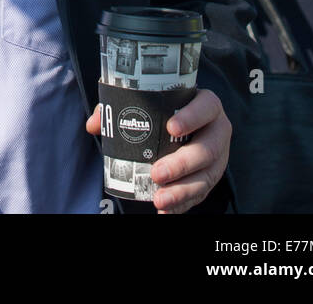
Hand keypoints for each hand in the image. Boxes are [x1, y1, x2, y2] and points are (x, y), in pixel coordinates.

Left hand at [86, 88, 230, 213]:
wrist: (191, 123)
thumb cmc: (168, 108)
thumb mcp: (151, 100)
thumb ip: (122, 105)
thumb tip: (94, 124)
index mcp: (207, 105)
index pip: (206, 107)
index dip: (192, 117)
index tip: (171, 127)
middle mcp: (217, 131)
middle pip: (207, 149)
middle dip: (182, 164)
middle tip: (156, 172)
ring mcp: (218, 158)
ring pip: (206, 177)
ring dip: (182, 192)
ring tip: (159, 199)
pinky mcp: (211, 177)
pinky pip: (200, 194)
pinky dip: (182, 205)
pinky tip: (165, 211)